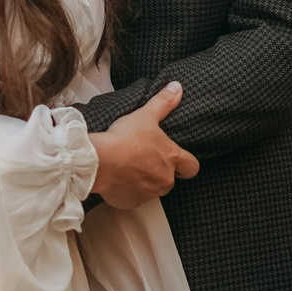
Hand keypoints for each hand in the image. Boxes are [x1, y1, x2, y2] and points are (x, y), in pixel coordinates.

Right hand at [87, 81, 198, 208]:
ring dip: (144, 182)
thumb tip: (177, 87)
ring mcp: (148, 193)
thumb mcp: (146, 115)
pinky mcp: (131, 202)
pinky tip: (117, 178)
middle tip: (144, 159)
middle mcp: (164, 179)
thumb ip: (164, 102)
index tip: (178, 160)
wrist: (99, 161)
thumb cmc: (124, 139)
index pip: (192, 167)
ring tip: (128, 167)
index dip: (186, 164)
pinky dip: (127, 191)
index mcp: (172, 158)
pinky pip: (133, 198)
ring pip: (151, 190)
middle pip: (170, 179)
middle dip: (160, 172)